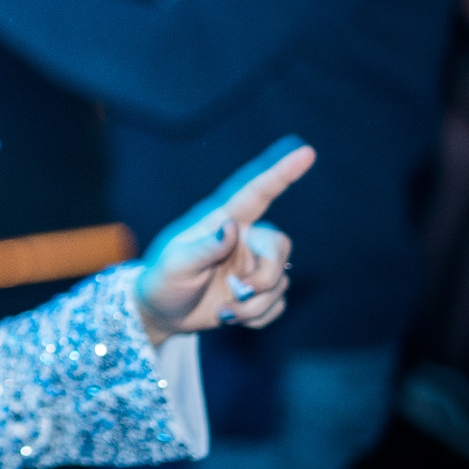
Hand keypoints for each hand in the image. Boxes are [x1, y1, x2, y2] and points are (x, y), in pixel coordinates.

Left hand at [133, 138, 315, 344]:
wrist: (163, 313)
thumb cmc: (163, 281)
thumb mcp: (174, 265)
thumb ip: (203, 248)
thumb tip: (231, 228)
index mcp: (221, 222)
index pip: (256, 193)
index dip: (281, 172)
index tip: (305, 152)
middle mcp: (243, 239)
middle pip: (280, 246)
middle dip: (265, 277)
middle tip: (237, 292)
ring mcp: (253, 265)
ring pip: (279, 282)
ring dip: (253, 305)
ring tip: (222, 311)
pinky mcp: (259, 292)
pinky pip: (278, 304)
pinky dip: (257, 317)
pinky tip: (230, 316)